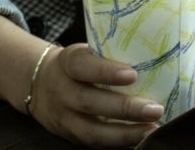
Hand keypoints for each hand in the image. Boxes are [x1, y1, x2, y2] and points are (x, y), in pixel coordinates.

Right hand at [26, 43, 165, 146]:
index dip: (105, 71)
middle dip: (124, 108)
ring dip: (126, 133)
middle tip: (155, 109)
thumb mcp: (83, 54)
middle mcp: (61, 91)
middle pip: (88, 101)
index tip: (133, 74)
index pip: (81, 65)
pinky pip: (96, 144)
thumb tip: (154, 57)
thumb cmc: (76, 67)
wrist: (39, 86)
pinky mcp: (71, 137)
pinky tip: (141, 139)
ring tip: (152, 130)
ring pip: (91, 130)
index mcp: (66, 63)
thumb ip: (109, 56)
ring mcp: (63, 117)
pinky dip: (120, 143)